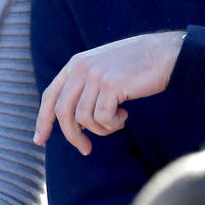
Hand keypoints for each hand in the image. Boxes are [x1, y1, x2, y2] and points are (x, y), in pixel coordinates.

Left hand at [34, 32, 184, 153]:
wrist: (165, 55)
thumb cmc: (137, 68)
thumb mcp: (104, 72)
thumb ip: (85, 90)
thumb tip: (75, 124)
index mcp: (76, 64)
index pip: (50, 95)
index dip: (43, 120)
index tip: (39, 140)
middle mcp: (81, 67)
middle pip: (63, 112)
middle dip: (72, 136)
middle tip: (85, 149)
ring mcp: (95, 75)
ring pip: (84, 119)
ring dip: (101, 129)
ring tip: (117, 123)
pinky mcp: (110, 85)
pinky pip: (102, 118)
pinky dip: (113, 124)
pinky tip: (125, 116)